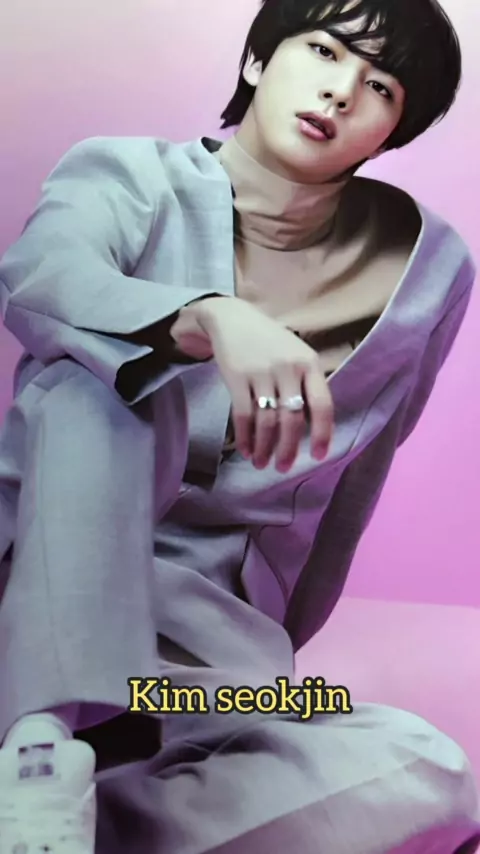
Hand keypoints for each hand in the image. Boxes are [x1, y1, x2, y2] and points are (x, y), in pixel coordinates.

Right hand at [177, 297, 333, 472]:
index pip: (322, 404)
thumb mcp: (296, 355)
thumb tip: (313, 428)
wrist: (231, 318)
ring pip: (267, 421)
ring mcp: (262, 372)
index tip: (318, 455)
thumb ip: (306, 385)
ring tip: (262, 463)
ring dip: (265, 447)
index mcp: (309, 364)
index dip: (322, 433)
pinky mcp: (237, 377)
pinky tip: (246, 450)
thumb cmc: (269, 342)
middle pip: (292, 419)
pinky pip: (243, 415)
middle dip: (288, 449)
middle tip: (283, 467)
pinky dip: (245, 437)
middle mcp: (288, 368)